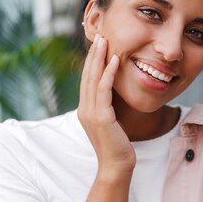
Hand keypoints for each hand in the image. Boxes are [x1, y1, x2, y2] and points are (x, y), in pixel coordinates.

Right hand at [77, 34, 135, 177]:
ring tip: (105, 41)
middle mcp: (84, 109)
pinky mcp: (101, 117)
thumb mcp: (110, 122)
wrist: (116, 166)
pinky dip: (108, 73)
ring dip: (99, 58)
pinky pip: (103, 90)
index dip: (92, 60)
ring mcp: (91, 113)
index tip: (99, 44)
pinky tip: (114, 60)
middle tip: (100, 34)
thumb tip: (112, 95)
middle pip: (87, 75)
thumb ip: (107, 107)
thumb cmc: (118, 145)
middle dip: (93, 54)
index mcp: (85, 109)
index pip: (87, 79)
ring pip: (93, 79)